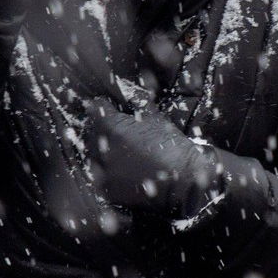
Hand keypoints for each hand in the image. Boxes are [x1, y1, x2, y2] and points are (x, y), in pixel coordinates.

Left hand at [86, 100, 221, 217]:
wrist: (185, 180)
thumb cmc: (172, 145)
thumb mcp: (155, 118)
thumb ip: (138, 102)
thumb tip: (133, 85)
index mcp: (112, 128)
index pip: (96, 110)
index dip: (101, 107)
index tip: (103, 106)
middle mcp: (102, 150)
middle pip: (92, 134)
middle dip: (102, 130)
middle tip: (118, 131)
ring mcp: (104, 173)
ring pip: (94, 156)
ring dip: (103, 151)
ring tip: (120, 152)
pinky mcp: (108, 192)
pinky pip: (101, 177)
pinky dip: (108, 172)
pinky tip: (122, 170)